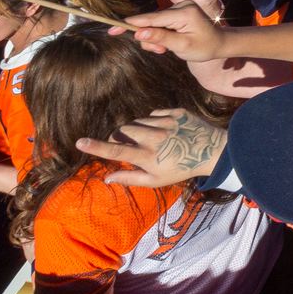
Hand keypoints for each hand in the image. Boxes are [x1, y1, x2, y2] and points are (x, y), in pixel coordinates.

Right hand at [76, 108, 225, 186]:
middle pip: (124, 131)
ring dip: (136, 129)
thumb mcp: (156, 181)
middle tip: (127, 145)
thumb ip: (130, 178)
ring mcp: (167, 123)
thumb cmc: (181, 169)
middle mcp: (156, 138)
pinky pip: (154, 113)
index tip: (80, 141)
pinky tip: (162, 130)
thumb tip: (107, 178)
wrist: (212, 151)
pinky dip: (152, 121)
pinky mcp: (176, 112)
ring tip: (149, 140)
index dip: (96, 147)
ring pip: (138, 121)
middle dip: (120, 136)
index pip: (117, 152)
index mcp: (149, 157)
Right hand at [111, 2, 229, 61]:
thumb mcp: (182, 46)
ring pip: (153, 24)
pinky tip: (169, 43)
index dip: (131, 24)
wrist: (220, 43)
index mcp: (184, 12)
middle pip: (150, 21)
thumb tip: (139, 34)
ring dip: (155, 39)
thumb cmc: (204, 47)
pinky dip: (160, 34)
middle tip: (161, 52)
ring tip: (167, 49)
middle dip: (149, 39)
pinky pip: (160, 23)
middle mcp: (181, 5)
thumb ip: (160, 38)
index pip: (151, 18)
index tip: (112, 28)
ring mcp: (179, 7)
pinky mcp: (178, 11)